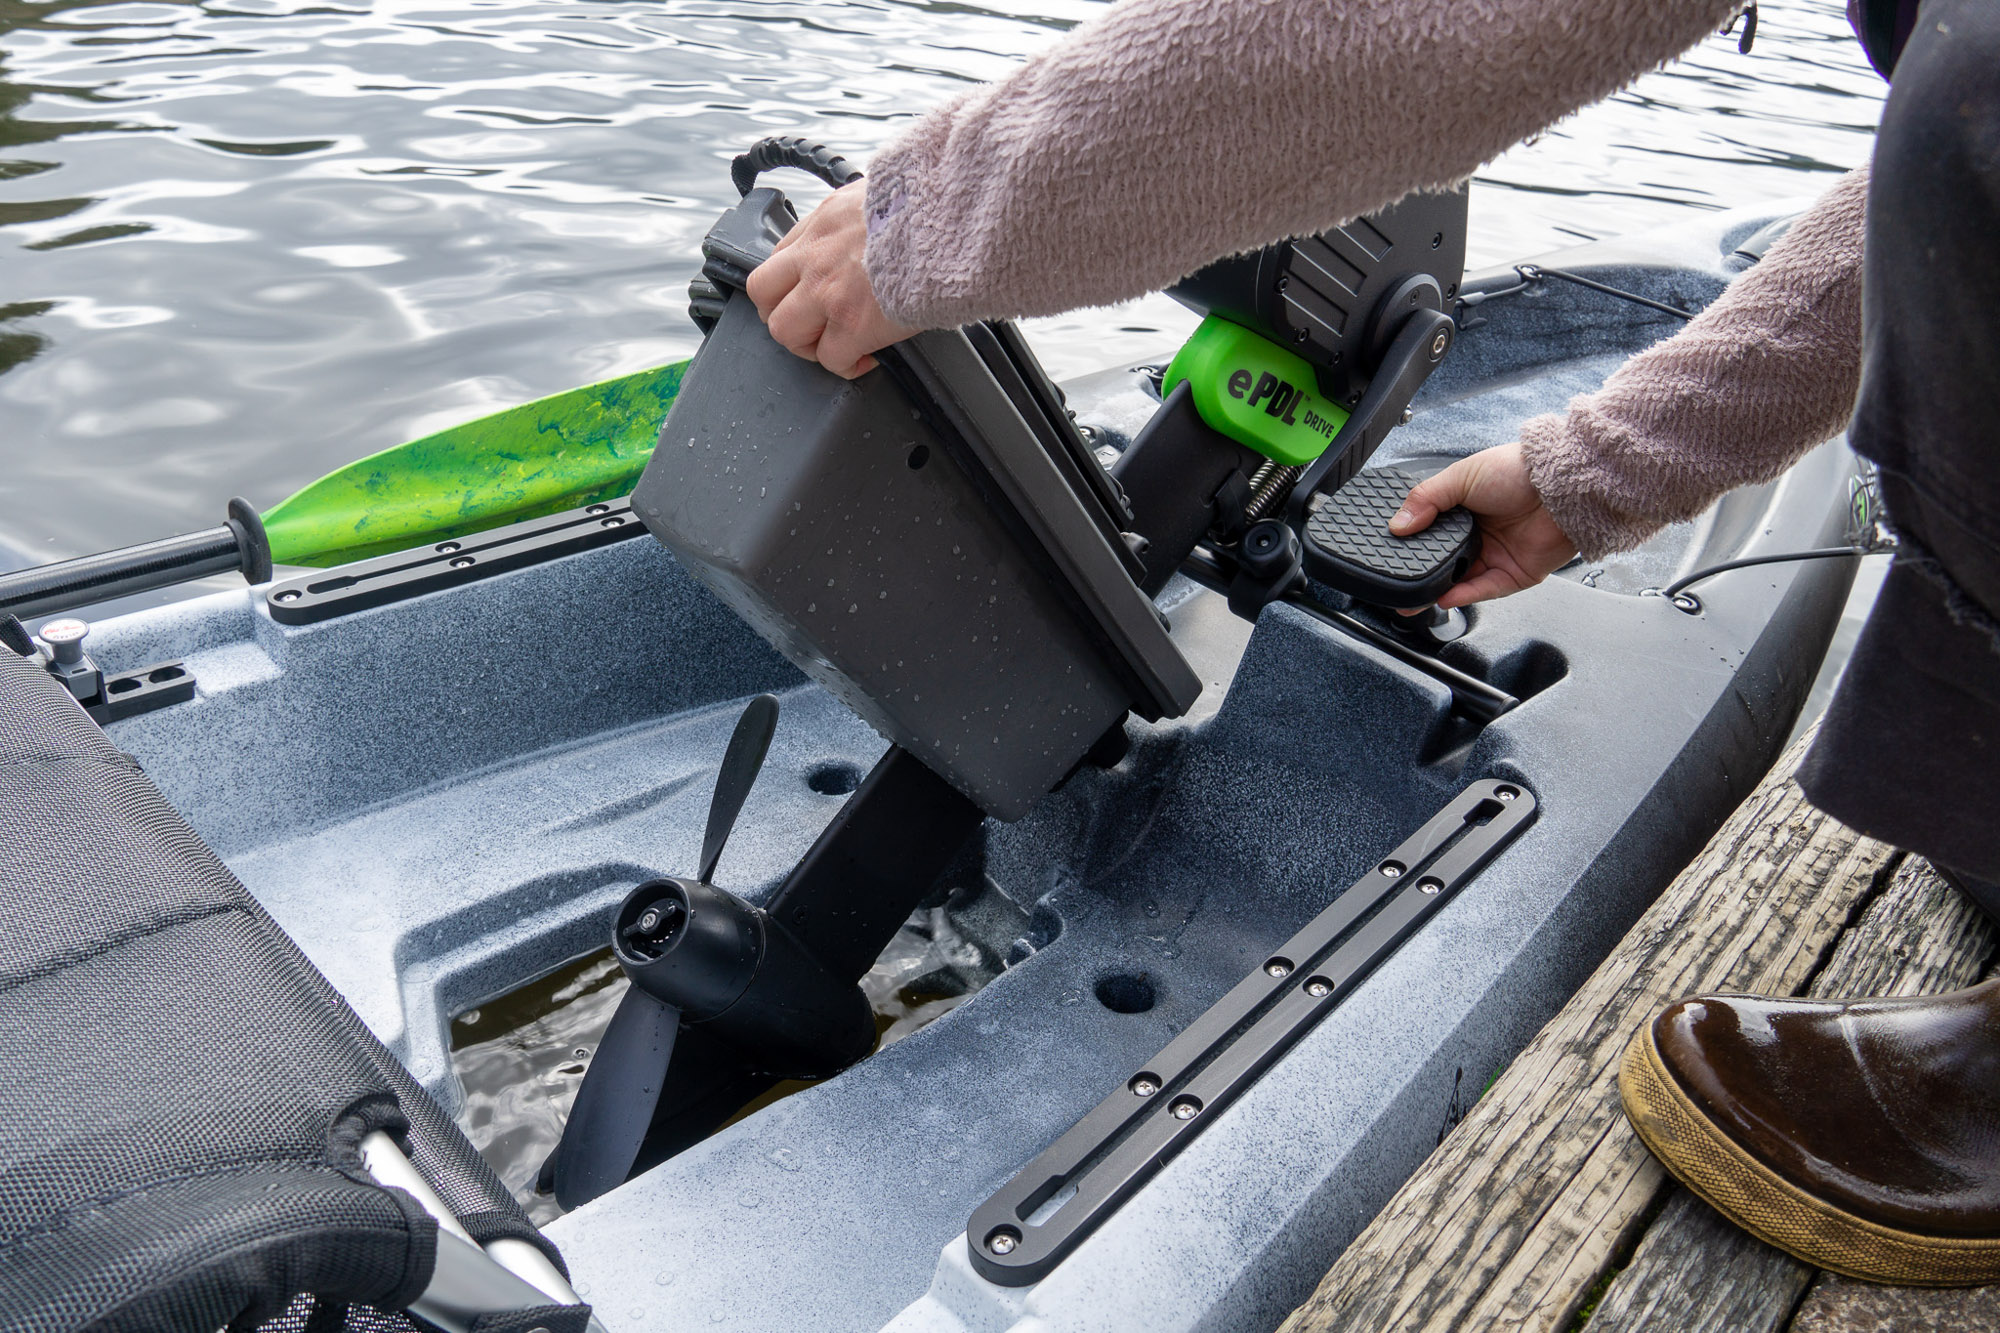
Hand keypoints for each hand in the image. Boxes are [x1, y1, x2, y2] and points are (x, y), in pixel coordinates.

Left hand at [744, 181, 917, 378]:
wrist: (954, 223)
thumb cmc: (932, 207)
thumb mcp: (884, 193)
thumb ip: (865, 215)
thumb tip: (876, 226)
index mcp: (825, 221)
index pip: (780, 257)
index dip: (791, 283)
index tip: (809, 294)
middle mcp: (816, 256)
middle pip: (764, 295)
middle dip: (784, 314)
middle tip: (810, 326)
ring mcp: (828, 293)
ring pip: (784, 331)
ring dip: (807, 344)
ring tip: (835, 345)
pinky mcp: (853, 325)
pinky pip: (831, 359)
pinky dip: (845, 365)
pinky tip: (864, 360)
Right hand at [1388, 443, 1577, 609]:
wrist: (1562, 486)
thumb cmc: (1519, 471)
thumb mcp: (1461, 476)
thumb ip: (1425, 499)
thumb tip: (1398, 524)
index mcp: (1465, 508)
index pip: (1431, 531)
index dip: (1413, 543)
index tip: (1393, 552)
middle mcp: (1480, 533)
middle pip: (1444, 561)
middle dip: (1422, 575)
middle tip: (1399, 584)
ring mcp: (1497, 555)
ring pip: (1461, 580)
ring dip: (1439, 590)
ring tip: (1416, 598)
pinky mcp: (1514, 574)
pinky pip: (1484, 589)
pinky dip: (1465, 595)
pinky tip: (1446, 596)